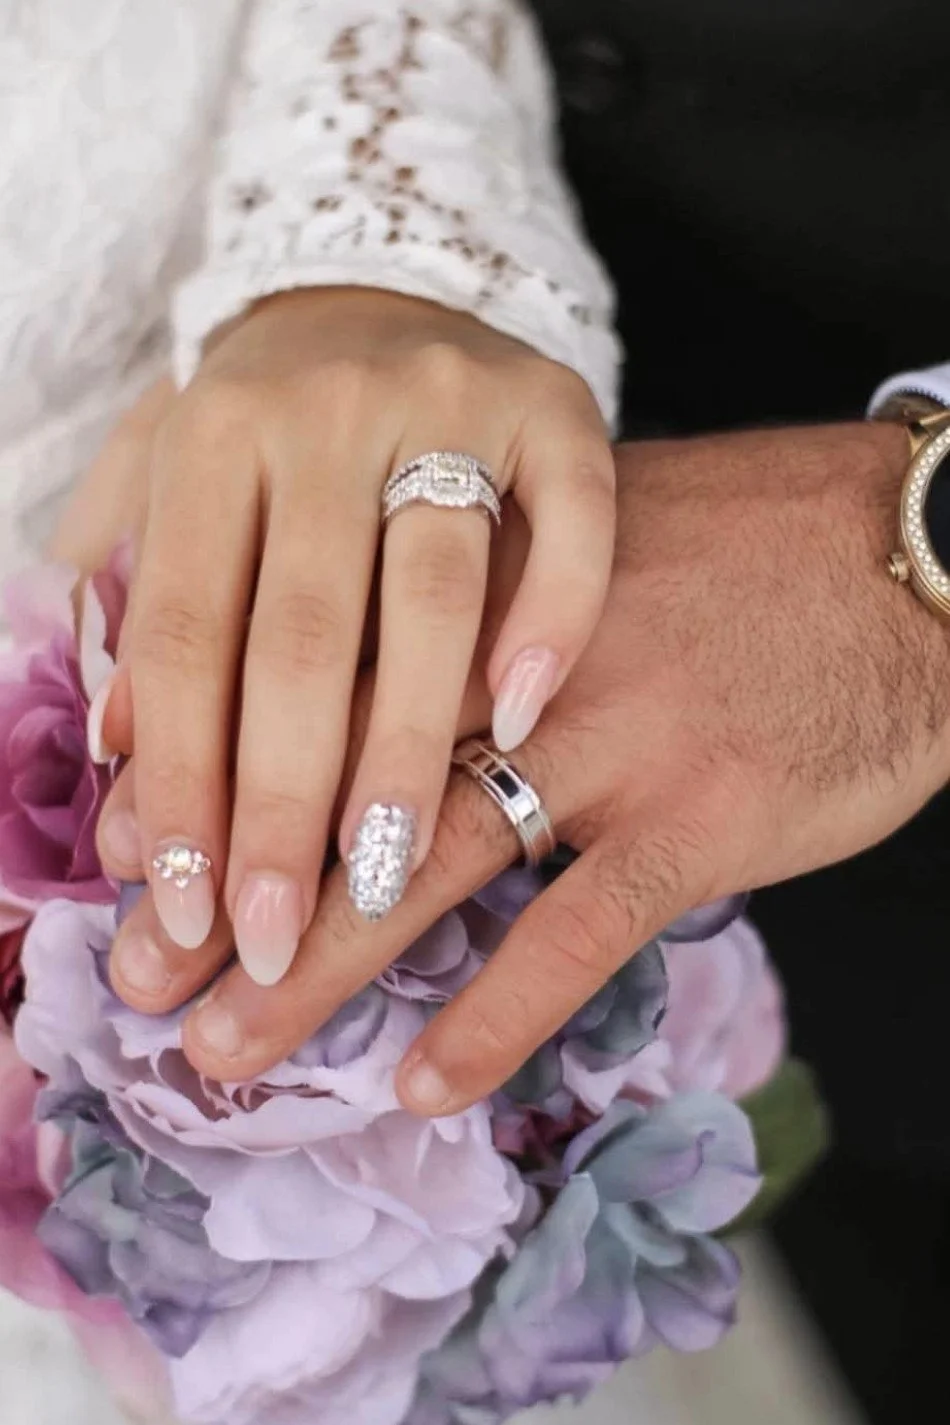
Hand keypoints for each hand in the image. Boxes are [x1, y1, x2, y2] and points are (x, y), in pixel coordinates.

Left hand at [95, 287, 612, 986]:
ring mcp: (451, 397)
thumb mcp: (179, 487)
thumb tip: (124, 762)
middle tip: (271, 944)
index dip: (182, 780)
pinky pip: (569, 520)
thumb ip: (146, 608)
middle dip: (283, 805)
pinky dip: (548, 617)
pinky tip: (524, 718)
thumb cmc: (276, 428)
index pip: (189, 634)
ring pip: (431, 596)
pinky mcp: (559, 402)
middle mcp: (326, 410)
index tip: (186, 909)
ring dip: (405, 749)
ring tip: (379, 879)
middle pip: (301, 633)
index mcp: (212, 435)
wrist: (393, 278)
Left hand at [165, 421, 949, 1106]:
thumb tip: (380, 671)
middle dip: (233, 890)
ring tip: (229, 1049)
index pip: (313, 682)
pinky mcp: (696, 817)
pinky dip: (496, 1011)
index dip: (213, 774)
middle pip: (341, 785)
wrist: (911, 557)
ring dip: (321, 966)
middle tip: (141, 978)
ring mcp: (610, 742)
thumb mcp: (587, 530)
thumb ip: (476, 598)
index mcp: (481, 580)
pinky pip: (576, 932)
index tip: (133, 850)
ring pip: (430, 865)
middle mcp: (520, 660)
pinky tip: (425, 1080)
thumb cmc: (747, 546)